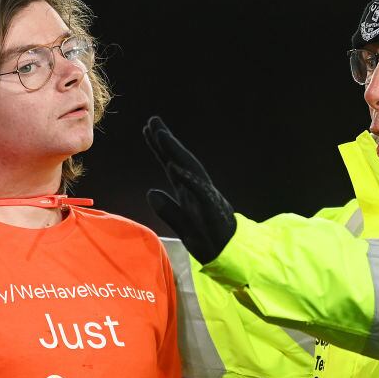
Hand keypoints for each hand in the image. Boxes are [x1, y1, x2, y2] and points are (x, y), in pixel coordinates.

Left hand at [144, 116, 235, 263]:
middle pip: (180, 161)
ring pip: (190, 169)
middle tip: (152, 120)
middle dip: (166, 141)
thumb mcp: (182, 226)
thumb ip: (168, 210)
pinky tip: (174, 166)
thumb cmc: (209, 241)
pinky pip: (199, 191)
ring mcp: (206, 198)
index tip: (147, 131)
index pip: (173, 166)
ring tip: (161, 135)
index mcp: (190, 193)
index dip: (160, 149)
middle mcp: (198, 190)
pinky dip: (187, 178)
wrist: (231, 257)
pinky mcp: (213, 209)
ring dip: (176, 152)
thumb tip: (150, 192)